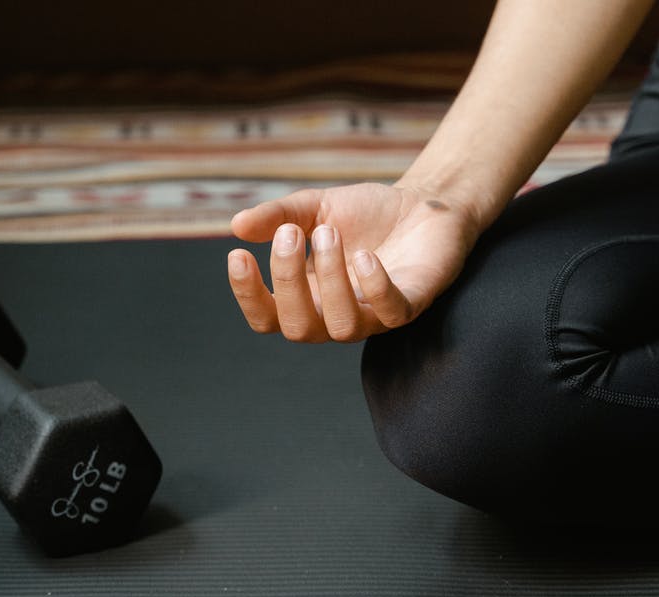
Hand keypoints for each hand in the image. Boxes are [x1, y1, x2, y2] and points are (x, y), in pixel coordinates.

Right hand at [227, 182, 482, 342]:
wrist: (422, 204)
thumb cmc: (365, 214)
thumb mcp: (313, 206)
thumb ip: (276, 216)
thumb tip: (236, 225)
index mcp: (307, 297)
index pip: (266, 319)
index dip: (248, 296)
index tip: (239, 255)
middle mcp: (336, 315)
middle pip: (298, 329)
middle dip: (288, 281)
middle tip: (292, 232)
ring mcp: (374, 316)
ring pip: (341, 327)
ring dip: (330, 278)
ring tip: (329, 232)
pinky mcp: (411, 305)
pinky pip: (389, 313)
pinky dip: (374, 286)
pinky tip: (365, 254)